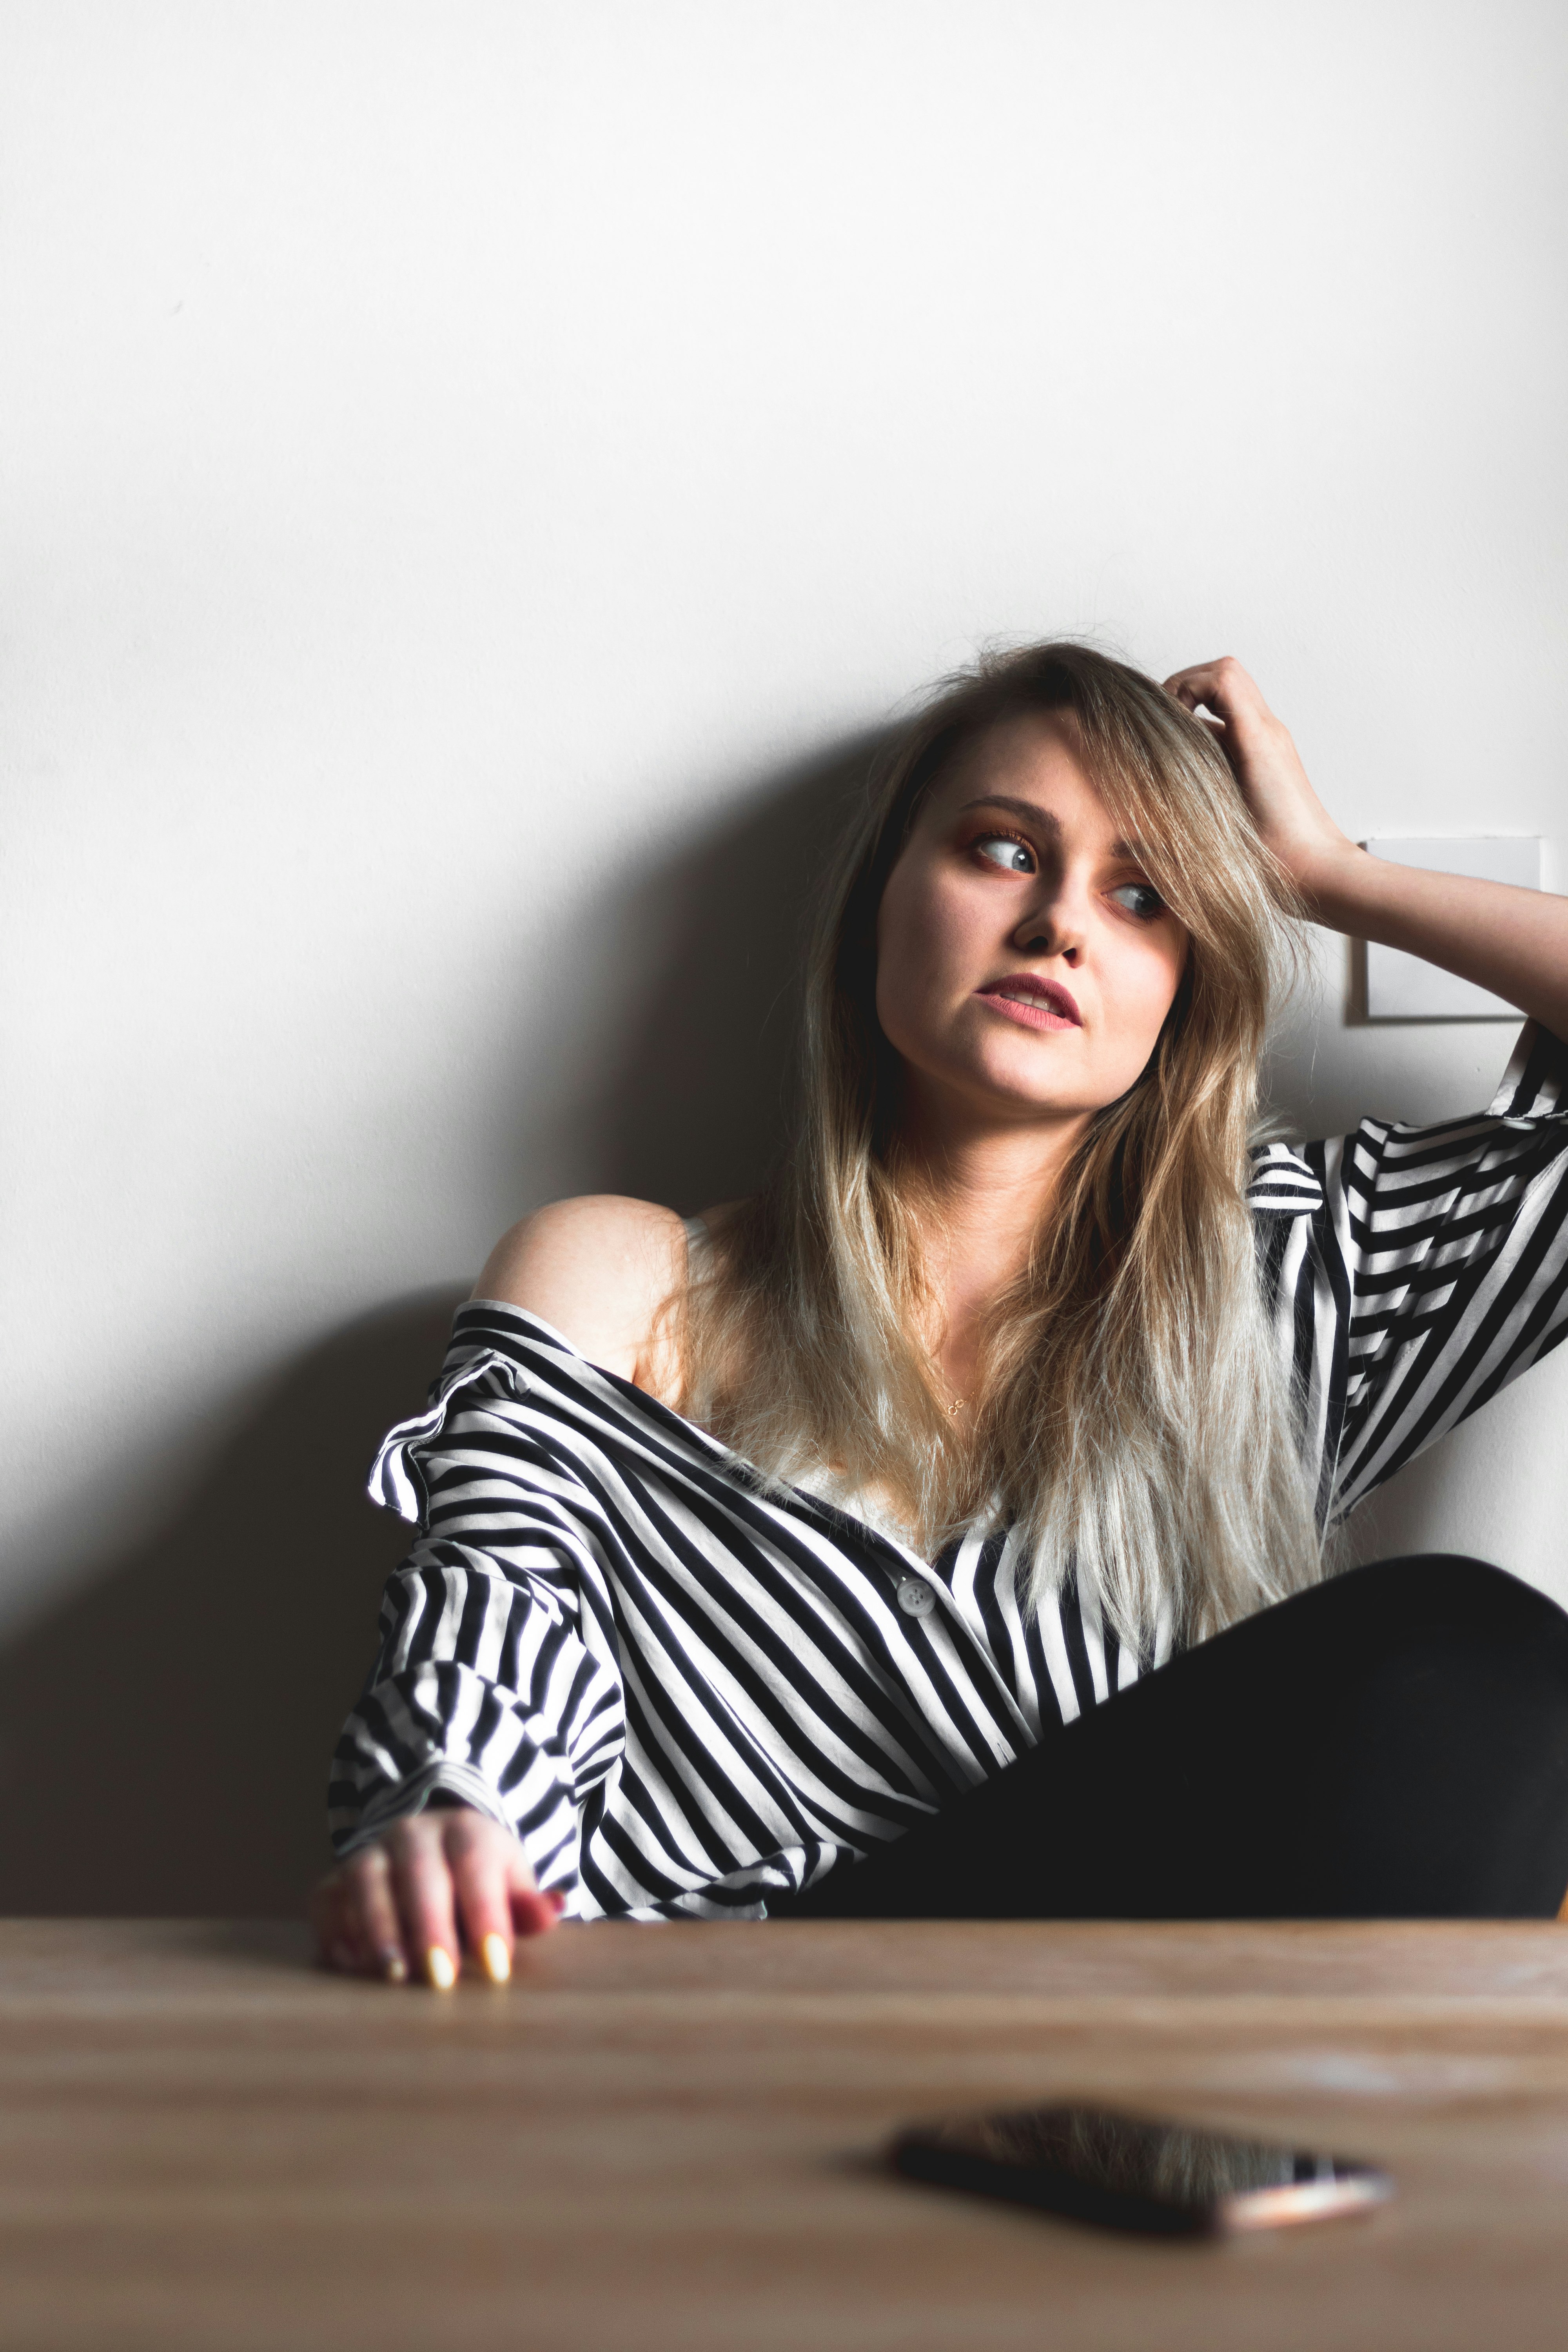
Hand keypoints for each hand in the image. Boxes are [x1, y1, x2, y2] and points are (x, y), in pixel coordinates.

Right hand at [313, 1806, 563, 1988]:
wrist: (430, 1848)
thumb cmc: (478, 1880)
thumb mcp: (508, 1883)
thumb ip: (527, 1905)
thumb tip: (554, 1910)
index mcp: (465, 1831)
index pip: (476, 1866)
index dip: (487, 1915)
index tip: (498, 1966)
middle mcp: (413, 1834)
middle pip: (421, 1874)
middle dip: (431, 1926)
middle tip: (442, 1978)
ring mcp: (370, 1853)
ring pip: (367, 1881)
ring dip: (379, 1928)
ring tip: (394, 1974)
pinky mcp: (334, 1879)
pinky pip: (327, 1899)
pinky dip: (334, 1929)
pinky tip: (351, 1965)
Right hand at [1163, 656, 1358, 908]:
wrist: (1319, 872)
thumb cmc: (1278, 854)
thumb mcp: (1223, 816)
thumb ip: (1188, 781)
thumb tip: (1147, 768)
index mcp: (1258, 736)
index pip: (1222, 676)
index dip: (1184, 685)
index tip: (1164, 718)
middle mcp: (1269, 731)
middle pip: (1225, 674)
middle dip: (1187, 688)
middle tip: (1164, 722)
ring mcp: (1272, 743)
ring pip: (1230, 697)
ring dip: (1199, 708)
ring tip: (1174, 743)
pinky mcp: (1270, 760)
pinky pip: (1236, 725)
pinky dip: (1210, 732)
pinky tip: (1193, 768)